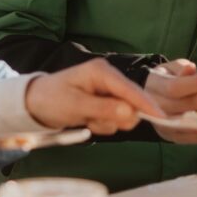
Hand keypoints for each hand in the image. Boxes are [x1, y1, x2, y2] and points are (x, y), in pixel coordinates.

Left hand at [24, 59, 161, 134]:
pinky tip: (87, 119)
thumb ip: (103, 109)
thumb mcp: (75, 106)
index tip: (161, 117)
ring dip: (106, 123)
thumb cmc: (51, 99)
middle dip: (116, 118)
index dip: (146, 104)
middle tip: (93, 121)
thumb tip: (131, 114)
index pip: (130, 89)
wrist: (34, 103)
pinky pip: (115, 119)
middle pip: (132, 103)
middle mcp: (109, 78)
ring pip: (124, 114)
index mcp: (102, 71)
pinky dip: (102, 124)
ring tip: (86, 119)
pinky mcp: (106, 102)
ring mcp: (108, 90)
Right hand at [144, 59, 196, 144]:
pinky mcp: (177, 138)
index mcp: (156, 89)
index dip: (196, 83)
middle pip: (191, 107)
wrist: (152, 102)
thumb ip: (181, 68)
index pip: (176, 88)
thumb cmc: (166, 80)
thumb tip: (191, 69)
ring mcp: (168, 128)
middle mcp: (159, 111)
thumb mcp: (170, 68)